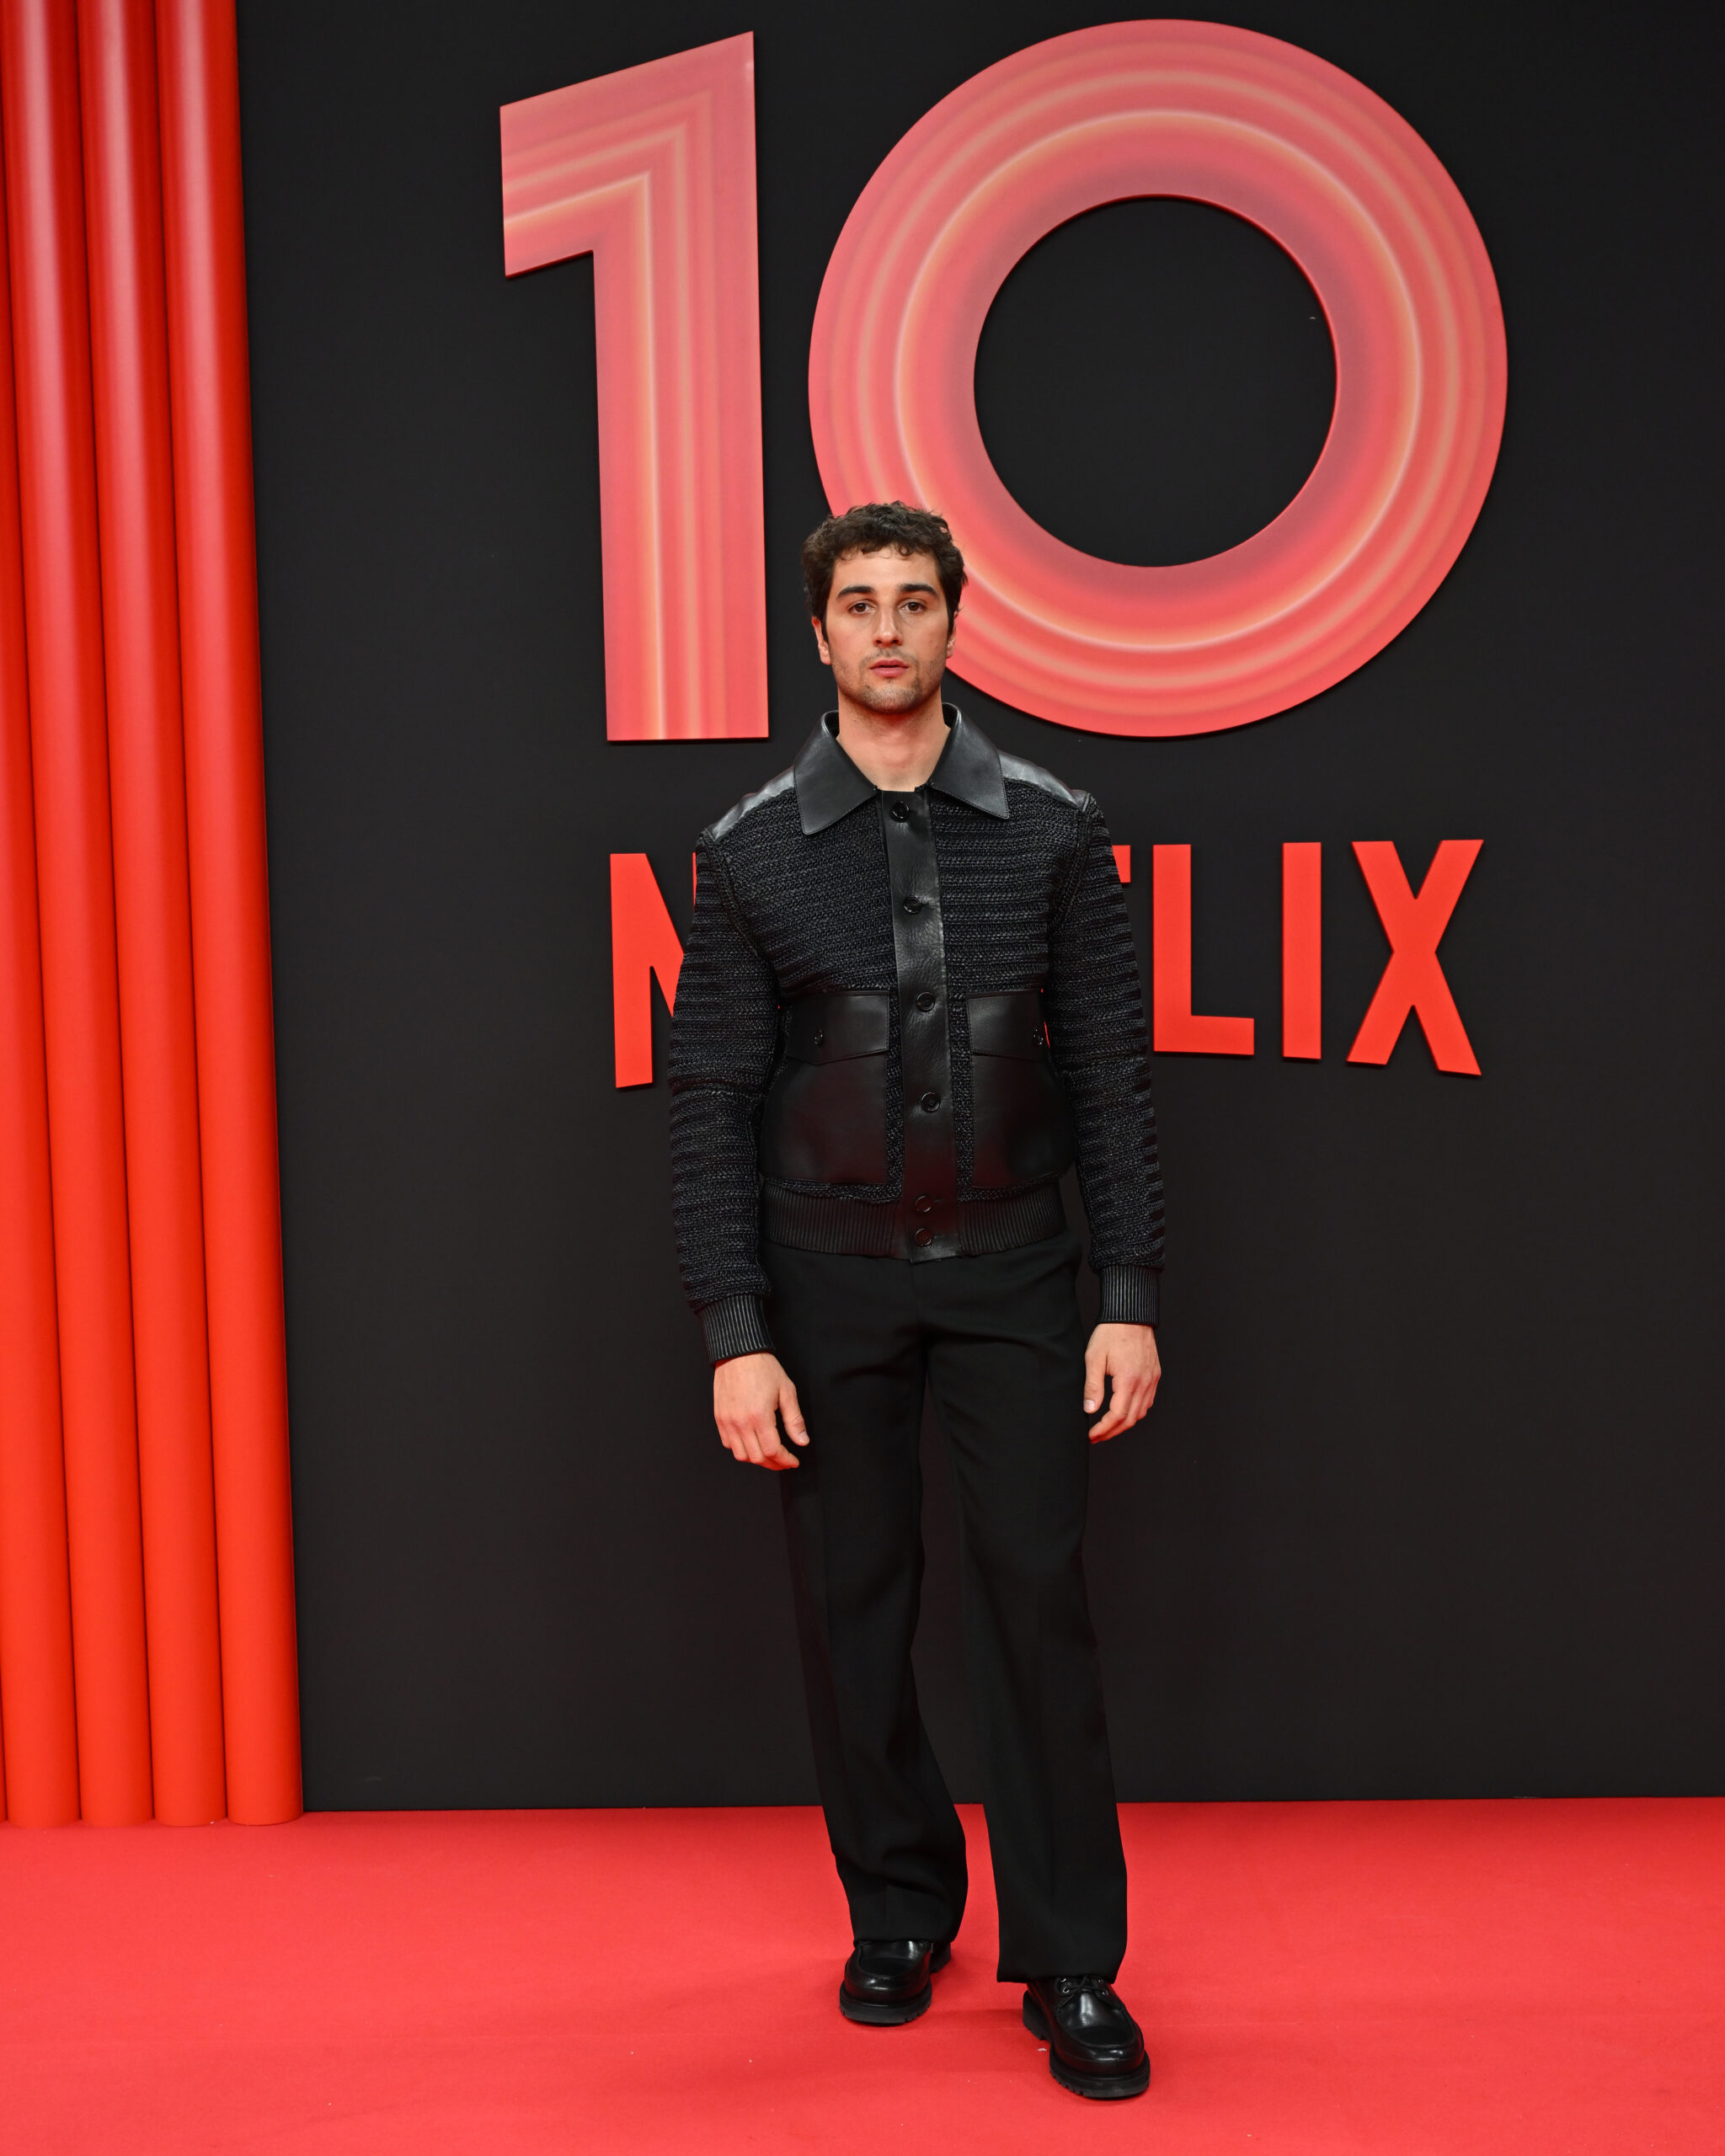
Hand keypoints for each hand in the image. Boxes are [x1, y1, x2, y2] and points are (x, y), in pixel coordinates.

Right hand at [713, 1352, 808, 1469]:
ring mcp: (727, 1421)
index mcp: (759, 1416)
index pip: (772, 1451)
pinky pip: (728, 1443)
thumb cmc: (763, 1368)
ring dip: (756, 1458)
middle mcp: (740, 1422)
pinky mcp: (719, 1417)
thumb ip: (794, 1420)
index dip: (785, 1460)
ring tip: (768, 1454)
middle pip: (757, 1458)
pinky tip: (752, 1442)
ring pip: (741, 1455)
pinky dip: (741, 1449)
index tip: (793, 1461)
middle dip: (774, 1463)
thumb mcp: (786, 1391)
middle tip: (784, 1460)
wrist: (738, 1352)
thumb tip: (802, 1441)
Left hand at [1083, 1323, 1159, 1442]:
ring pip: (1141, 1413)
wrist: (1130, 1315)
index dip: (1103, 1429)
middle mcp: (1144, 1383)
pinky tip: (1124, 1411)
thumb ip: (1092, 1386)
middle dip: (1112, 1432)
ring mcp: (1152, 1379)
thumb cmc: (1111, 1333)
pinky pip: (1148, 1401)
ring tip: (1108, 1427)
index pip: (1117, 1416)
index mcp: (1128, 1380)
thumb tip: (1089, 1410)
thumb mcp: (1094, 1359)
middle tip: (1097, 1436)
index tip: (1091, 1435)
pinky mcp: (1155, 1375)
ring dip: (1124, 1423)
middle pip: (1130, 1419)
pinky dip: (1136, 1411)